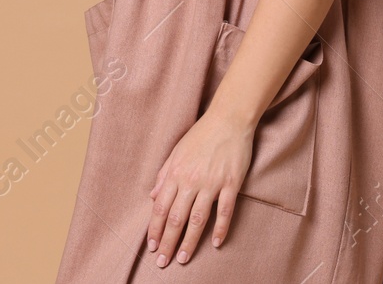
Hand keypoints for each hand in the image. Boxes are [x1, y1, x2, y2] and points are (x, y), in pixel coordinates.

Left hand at [144, 108, 253, 265]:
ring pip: (197, 219)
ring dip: (189, 241)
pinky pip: (224, 211)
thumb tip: (152, 196)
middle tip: (162, 262)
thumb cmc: (201, 135)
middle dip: (167, 242)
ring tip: (183, 258)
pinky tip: (215, 243)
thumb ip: (164, 174)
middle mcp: (191, 180)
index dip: (155, 229)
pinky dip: (220, 228)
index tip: (152, 246)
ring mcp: (211, 183)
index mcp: (175, 173)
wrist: (228, 120)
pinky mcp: (230, 183)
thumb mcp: (176, 151)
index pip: (161, 207)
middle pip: (176, 218)